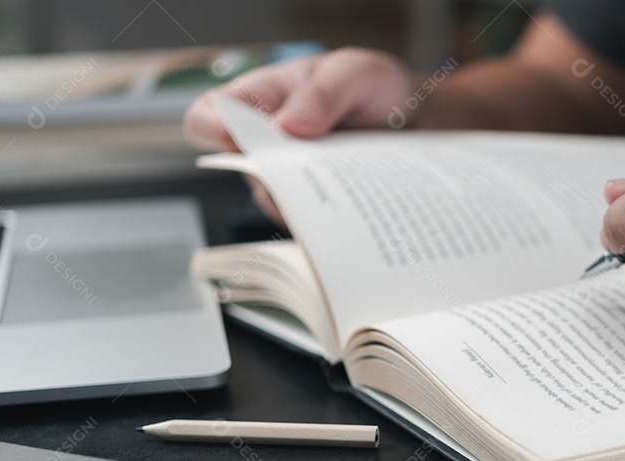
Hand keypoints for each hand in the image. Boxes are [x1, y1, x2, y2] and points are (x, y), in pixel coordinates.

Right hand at [184, 49, 416, 221]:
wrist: (416, 122)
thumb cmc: (375, 88)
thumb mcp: (355, 73)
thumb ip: (323, 93)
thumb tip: (286, 127)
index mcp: (261, 99)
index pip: (208, 117)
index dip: (214, 131)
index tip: (246, 142)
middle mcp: (268, 144)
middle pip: (245, 171)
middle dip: (278, 175)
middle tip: (321, 169)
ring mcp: (290, 179)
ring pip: (280, 203)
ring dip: (312, 200)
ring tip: (353, 185)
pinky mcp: (317, 207)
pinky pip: (312, 223)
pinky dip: (332, 218)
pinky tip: (361, 206)